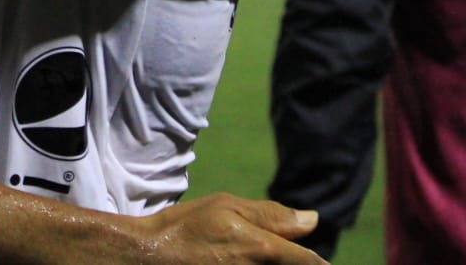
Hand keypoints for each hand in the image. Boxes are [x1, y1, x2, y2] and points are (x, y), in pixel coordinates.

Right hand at [136, 193, 325, 262]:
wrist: (147, 257)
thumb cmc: (185, 227)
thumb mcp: (226, 207)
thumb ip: (271, 215)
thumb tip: (312, 219)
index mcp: (263, 249)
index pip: (310, 263)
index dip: (318, 264)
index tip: (318, 262)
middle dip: (293, 262)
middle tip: (262, 251)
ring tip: (243, 254)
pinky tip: (235, 262)